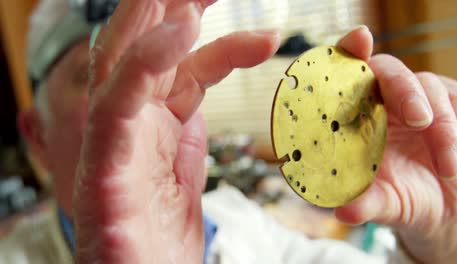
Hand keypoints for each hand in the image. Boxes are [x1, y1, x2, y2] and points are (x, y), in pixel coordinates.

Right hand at [72, 1, 279, 262]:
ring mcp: (113, 142)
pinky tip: (179, 32)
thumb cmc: (158, 242)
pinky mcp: (103, 166)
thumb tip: (195, 105)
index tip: (261, 28)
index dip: (220, 39)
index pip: (186, 68)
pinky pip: (119, 102)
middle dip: (178, 7)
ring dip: (157, 17)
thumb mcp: (184, 177)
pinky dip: (145, 63)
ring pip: (124, 60)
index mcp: (154, 126)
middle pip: (148, 48)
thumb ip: (184, 135)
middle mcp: (131, 124)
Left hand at [334, 27, 456, 262]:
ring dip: (445, 129)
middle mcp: (387, 100)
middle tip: (420, 119)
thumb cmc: (401, 197)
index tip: (360, 38)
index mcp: (358, 115)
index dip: (352, 51)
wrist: (442, 210)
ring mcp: (422, 99)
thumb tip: (343, 210)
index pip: (349, 73)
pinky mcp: (455, 106)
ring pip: (433, 90)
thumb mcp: (384, 204)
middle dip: (407, 90)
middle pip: (392, 72)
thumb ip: (365, 203)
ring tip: (449, 170)